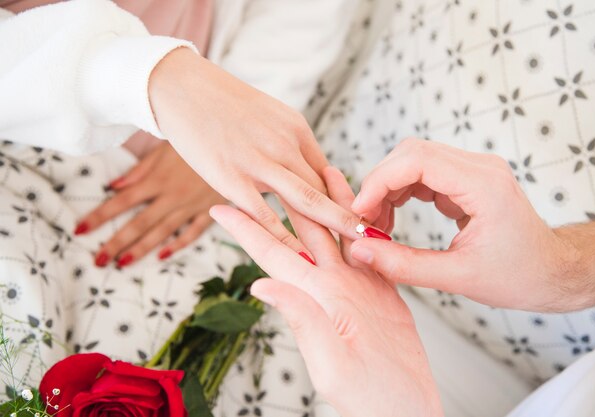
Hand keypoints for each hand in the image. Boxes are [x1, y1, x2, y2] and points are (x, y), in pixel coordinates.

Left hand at [75, 142, 224, 267]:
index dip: (100, 215)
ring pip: (162, 232)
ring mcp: (191, 206)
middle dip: (116, 243)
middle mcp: (171, 196)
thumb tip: (113, 186)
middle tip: (98, 260)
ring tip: (122, 264)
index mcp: (158, 179)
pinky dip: (178, 245)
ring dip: (141, 249)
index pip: (122, 200)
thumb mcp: (166, 147)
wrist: (237, 146)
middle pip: (139, 223)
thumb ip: (141, 169)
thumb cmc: (198, 140)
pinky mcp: (210, 210)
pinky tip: (163, 256)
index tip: (80, 230)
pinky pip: (193, 232)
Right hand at [148, 48, 366, 254]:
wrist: (182, 87)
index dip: (347, 200)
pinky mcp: (232, 177)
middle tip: (375, 243)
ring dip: (331, 231)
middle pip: (326, 189)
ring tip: (353, 255)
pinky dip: (284, 239)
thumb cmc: (223, 105)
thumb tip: (304, 168)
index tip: (363, 221)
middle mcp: (286, 145)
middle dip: (352, 219)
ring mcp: (260, 162)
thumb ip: (288, 143)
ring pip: (306, 203)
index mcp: (297, 129)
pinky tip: (298, 258)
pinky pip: (264, 215)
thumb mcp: (268, 115)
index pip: (328, 172)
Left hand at [210, 167, 442, 416]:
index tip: (219, 206)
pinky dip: (360, 221)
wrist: (405, 405)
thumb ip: (301, 320)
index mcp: (314, 298)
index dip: (245, 230)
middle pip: (302, 232)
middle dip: (285, 198)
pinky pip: (367, 246)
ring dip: (326, 200)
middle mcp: (331, 286)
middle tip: (270, 167)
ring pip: (335, 232)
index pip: (271, 255)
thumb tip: (260, 284)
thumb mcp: (331, 362)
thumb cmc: (370, 396)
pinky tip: (355, 206)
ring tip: (317, 169)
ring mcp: (355, 286)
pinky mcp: (380, 288)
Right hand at [350, 138, 585, 312]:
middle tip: (363, 222)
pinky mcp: (467, 179)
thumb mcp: (457, 277)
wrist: (553, 271)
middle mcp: (479, 167)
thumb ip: (404, 265)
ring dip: (387, 189)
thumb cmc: (518, 276)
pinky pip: (423, 174)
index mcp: (483, 185)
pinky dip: (400, 193)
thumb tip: (359, 251)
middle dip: (379, 184)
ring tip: (377, 226)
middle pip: (411, 154)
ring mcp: (474, 170)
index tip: (359, 212)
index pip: (417, 160)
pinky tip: (393, 221)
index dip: (379, 181)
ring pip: (413, 161)